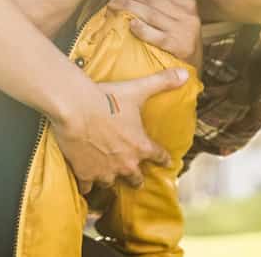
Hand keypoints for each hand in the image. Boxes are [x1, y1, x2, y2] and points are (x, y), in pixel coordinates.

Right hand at [50, 68, 188, 193]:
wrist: (75, 109)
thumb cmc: (107, 99)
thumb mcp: (137, 89)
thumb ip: (162, 82)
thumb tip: (184, 73)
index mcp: (141, 146)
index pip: (158, 156)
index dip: (163, 159)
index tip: (166, 164)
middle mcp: (126, 164)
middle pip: (136, 179)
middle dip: (137, 178)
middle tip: (136, 179)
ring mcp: (105, 171)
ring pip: (111, 183)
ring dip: (110, 178)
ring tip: (107, 175)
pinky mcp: (85, 173)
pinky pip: (87, 186)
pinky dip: (86, 183)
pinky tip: (84, 181)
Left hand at [109, 0, 202, 68]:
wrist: (194, 66)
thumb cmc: (182, 40)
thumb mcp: (178, 18)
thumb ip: (162, 5)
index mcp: (187, 3)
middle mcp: (187, 15)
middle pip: (152, 0)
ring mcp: (184, 30)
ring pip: (151, 14)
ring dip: (129, 9)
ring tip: (114, 6)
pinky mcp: (178, 46)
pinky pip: (156, 35)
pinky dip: (142, 29)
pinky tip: (131, 24)